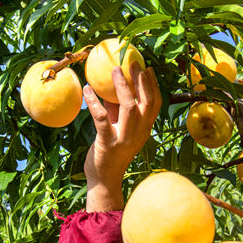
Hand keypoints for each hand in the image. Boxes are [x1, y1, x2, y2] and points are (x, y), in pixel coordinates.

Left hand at [83, 63, 160, 210]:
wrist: (104, 180)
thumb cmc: (110, 152)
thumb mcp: (118, 129)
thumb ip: (116, 110)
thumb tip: (111, 87)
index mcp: (144, 130)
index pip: (155, 104)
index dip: (153, 85)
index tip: (147, 69)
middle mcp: (139, 134)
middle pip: (146, 102)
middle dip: (141, 80)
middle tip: (133, 63)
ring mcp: (124, 139)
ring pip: (128, 107)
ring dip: (121, 86)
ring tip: (114, 70)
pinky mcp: (108, 143)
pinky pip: (101, 118)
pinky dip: (94, 101)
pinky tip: (87, 89)